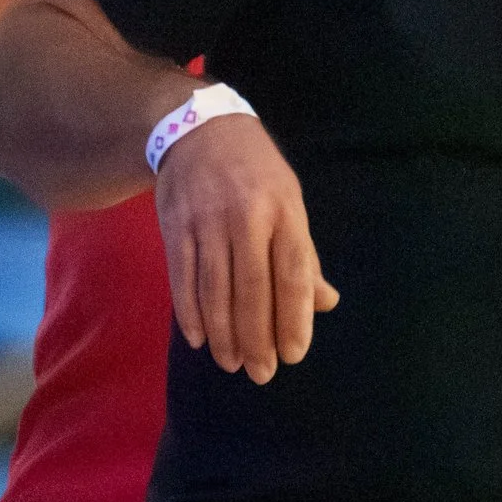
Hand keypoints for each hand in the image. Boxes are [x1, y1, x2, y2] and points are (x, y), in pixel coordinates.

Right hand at [153, 114, 337, 383]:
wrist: (198, 128)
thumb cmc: (256, 173)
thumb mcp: (290, 203)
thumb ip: (304, 256)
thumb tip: (325, 304)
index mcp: (284, 213)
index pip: (292, 275)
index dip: (293, 319)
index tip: (292, 355)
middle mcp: (246, 217)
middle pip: (252, 290)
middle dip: (256, 338)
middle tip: (260, 373)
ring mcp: (207, 221)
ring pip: (215, 290)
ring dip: (223, 334)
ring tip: (231, 363)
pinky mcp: (176, 226)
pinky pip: (183, 278)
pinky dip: (190, 313)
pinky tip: (198, 338)